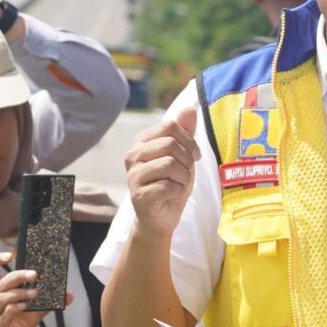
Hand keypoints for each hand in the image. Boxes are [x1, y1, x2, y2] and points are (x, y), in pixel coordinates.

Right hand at [125, 102, 200, 235]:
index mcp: (141, 142)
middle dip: (187, 160)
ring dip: (184, 177)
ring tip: (178, 184)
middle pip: (170, 144)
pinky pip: (169, 186)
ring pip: (170, 164)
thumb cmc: (171, 183)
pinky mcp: (139, 195)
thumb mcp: (182, 155)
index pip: (170, 126)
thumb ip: (185, 132)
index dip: (189, 140)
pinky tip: (172, 196)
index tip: (194, 155)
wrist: (161, 217)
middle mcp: (132, 156)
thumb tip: (189, 108)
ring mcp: (133, 175)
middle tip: (185, 173)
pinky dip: (179, 191)